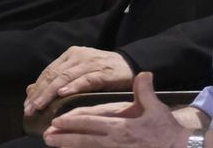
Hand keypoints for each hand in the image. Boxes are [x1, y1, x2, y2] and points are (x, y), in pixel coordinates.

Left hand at [24, 46, 134, 114]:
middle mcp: (78, 56)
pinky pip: (85, 80)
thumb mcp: (77, 72)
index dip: (36, 88)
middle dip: (40, 93)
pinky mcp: (103, 72)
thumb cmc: (102, 71)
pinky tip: (62, 94)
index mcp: (70, 55)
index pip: (48, 72)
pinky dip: (73, 86)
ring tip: (40, 105)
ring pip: (65, 77)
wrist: (130, 64)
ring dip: (50, 92)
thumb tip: (30, 89)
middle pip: (54, 75)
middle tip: (29, 109)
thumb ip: (57, 79)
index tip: (27, 104)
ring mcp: (90, 63)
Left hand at [44, 72, 190, 147]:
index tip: (57, 120)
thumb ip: (145, 91)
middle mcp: (115, 142)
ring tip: (53, 145)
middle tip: (46, 137)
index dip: (73, 122)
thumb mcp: (156, 108)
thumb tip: (143, 73)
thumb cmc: (167, 131)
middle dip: (63, 138)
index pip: (91, 123)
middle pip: (84, 140)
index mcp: (121, 127)